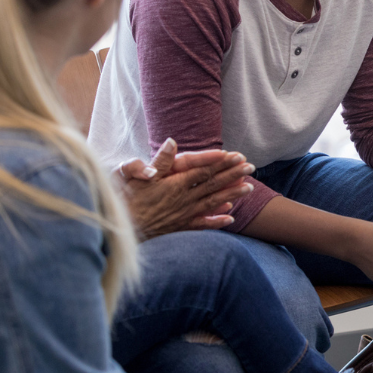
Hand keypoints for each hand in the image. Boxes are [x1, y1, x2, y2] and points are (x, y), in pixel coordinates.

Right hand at [116, 138, 254, 239]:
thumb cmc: (126, 200)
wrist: (121, 230)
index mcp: (175, 185)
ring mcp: (184, 214)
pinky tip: (230, 218)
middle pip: (213, 185)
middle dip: (233, 175)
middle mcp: (183, 199)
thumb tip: (172, 141)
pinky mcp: (180, 228)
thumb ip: (159, 161)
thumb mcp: (137, 176)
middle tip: (251, 167)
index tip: (237, 156)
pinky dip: (217, 221)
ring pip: (213, 203)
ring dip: (232, 195)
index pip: (203, 171)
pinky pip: (202, 224)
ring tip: (249, 188)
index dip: (221, 163)